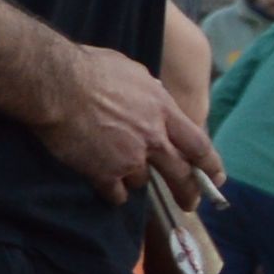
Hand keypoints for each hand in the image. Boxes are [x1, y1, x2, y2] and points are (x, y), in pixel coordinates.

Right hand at [24, 40, 216, 200]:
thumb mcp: (133, 72)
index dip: (210, 163)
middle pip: (180, 173)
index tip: (217, 177)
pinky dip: (112, 192)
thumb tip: (153, 97)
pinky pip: (116, 194)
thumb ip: (149, 93)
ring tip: (119, 171)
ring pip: (142, 181)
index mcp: (162, 110)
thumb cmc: (89, 69)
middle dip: (188, 192)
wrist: (56, 84)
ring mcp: (129, 158)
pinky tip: (105, 186)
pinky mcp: (104, 173)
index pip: (198, 144)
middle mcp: (152, 137)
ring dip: (134, 179)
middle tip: (190, 204)